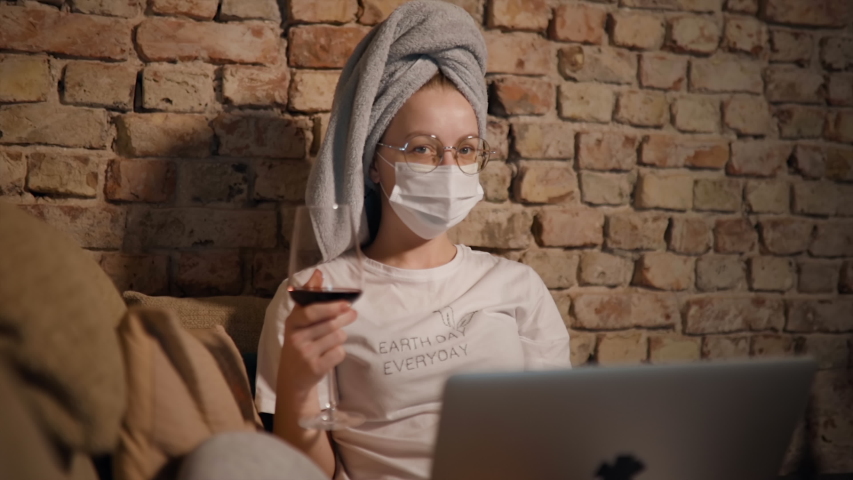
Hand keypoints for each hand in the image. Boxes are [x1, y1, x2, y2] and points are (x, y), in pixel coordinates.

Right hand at [279, 270, 356, 392]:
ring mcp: (305, 354)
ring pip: (337, 337)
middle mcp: (296, 338)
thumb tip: (318, 273)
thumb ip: (308, 297)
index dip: (330, 306)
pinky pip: (339, 353)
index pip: (310, 312)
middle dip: (344, 317)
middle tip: (353, 313)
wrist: (292, 378)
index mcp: (292, 323)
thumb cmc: (300, 342)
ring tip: (333, 338)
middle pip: (330, 324)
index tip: (346, 302)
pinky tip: (330, 354)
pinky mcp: (315, 368)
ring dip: (340, 336)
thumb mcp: (298, 321)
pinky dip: (338, 352)